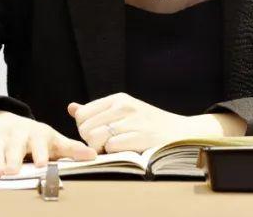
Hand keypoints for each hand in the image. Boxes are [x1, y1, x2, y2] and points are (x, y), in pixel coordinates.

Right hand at [0, 108, 96, 176]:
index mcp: (37, 134)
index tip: (41, 163)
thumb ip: (71, 149)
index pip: (39, 142)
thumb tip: (93, 156)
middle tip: (13, 170)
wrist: (6, 125)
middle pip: (15, 146)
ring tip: (0, 172)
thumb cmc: (36, 138)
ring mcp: (1, 140)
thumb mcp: (54, 140)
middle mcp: (17, 135)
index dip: (40, 152)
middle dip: (13, 158)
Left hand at [68, 92, 205, 153]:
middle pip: (85, 128)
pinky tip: (124, 152)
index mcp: (118, 99)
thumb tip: (72, 108)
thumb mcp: (124, 111)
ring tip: (112, 150)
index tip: (99, 136)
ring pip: (94, 137)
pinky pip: (111, 147)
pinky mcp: (140, 136)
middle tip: (106, 146)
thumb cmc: (149, 125)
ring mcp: (132, 121)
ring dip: (100, 149)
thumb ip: (97, 111)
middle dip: (91, 142)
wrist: (180, 132)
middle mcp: (124, 106)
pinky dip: (114, 154)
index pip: (83, 114)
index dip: (85, 130)